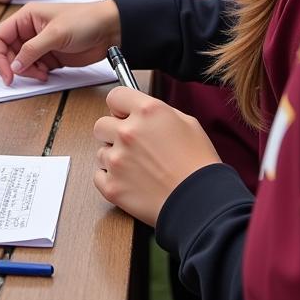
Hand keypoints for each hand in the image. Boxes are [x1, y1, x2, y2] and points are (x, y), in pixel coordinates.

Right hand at [0, 0, 121, 83]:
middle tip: (23, 76)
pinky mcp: (48, 56)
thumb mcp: (56, 33)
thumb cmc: (85, 20)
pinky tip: (46, 74)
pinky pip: (33, 68)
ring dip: (26, 72)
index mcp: (26, 17)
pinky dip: (36, 74)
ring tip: (41, 73)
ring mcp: (39, 44)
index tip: (6, 73)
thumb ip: (32, 50)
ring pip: (19, 63)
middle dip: (14, 66)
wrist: (109, 30)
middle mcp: (29, 30)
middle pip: (7, 52)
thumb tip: (14, 66)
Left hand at [93, 87, 220, 226]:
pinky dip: (110, 179)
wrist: (201, 204)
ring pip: (101, 152)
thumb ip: (159, 112)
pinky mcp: (112, 186)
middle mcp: (128, 132)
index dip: (120, 107)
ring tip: (137, 168)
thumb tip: (143, 112)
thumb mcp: (187, 123)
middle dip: (113, 132)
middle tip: (131, 145)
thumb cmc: (199, 165)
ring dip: (114, 157)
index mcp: (147, 112)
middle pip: (101, 125)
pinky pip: (98, 176)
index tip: (123, 115)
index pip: (115, 96)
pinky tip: (130, 182)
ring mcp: (117, 160)